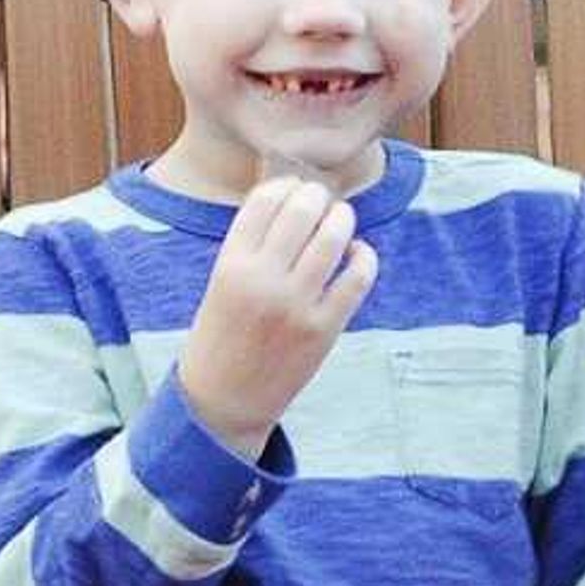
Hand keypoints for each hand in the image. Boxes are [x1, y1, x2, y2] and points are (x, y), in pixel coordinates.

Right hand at [176, 177, 377, 455]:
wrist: (224, 400)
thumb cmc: (221, 336)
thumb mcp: (221, 283)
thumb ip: (250, 247)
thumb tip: (290, 200)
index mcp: (231, 265)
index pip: (265, 201)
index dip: (285, 185)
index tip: (293, 186)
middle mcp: (263, 281)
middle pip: (302, 212)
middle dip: (316, 196)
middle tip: (321, 199)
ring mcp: (297, 305)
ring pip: (333, 238)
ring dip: (342, 219)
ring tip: (340, 219)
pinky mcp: (324, 328)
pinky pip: (357, 277)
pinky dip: (363, 257)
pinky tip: (357, 254)